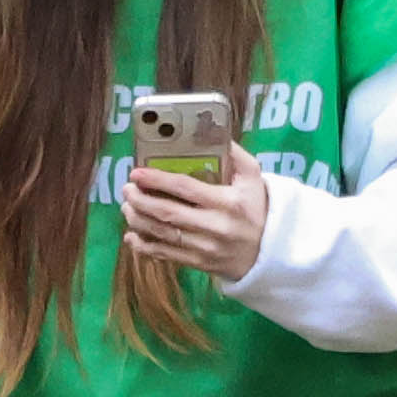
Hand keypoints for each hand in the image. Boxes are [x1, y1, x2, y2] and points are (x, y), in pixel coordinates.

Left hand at [117, 139, 271, 283]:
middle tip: (127, 189)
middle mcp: (215, 226)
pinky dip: (145, 247)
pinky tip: (132, 236)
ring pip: (163, 235)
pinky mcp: (200, 264)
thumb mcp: (254, 178)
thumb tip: (211, 132)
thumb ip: (235, 155)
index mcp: (228, 202)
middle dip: (141, 200)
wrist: (270, 252)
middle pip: (168, 213)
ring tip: (127, 207)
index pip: (185, 188)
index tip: (136, 173)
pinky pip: (167, 256)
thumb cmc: (257, 209)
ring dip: (138, 221)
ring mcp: (206, 248)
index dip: (157, 179)